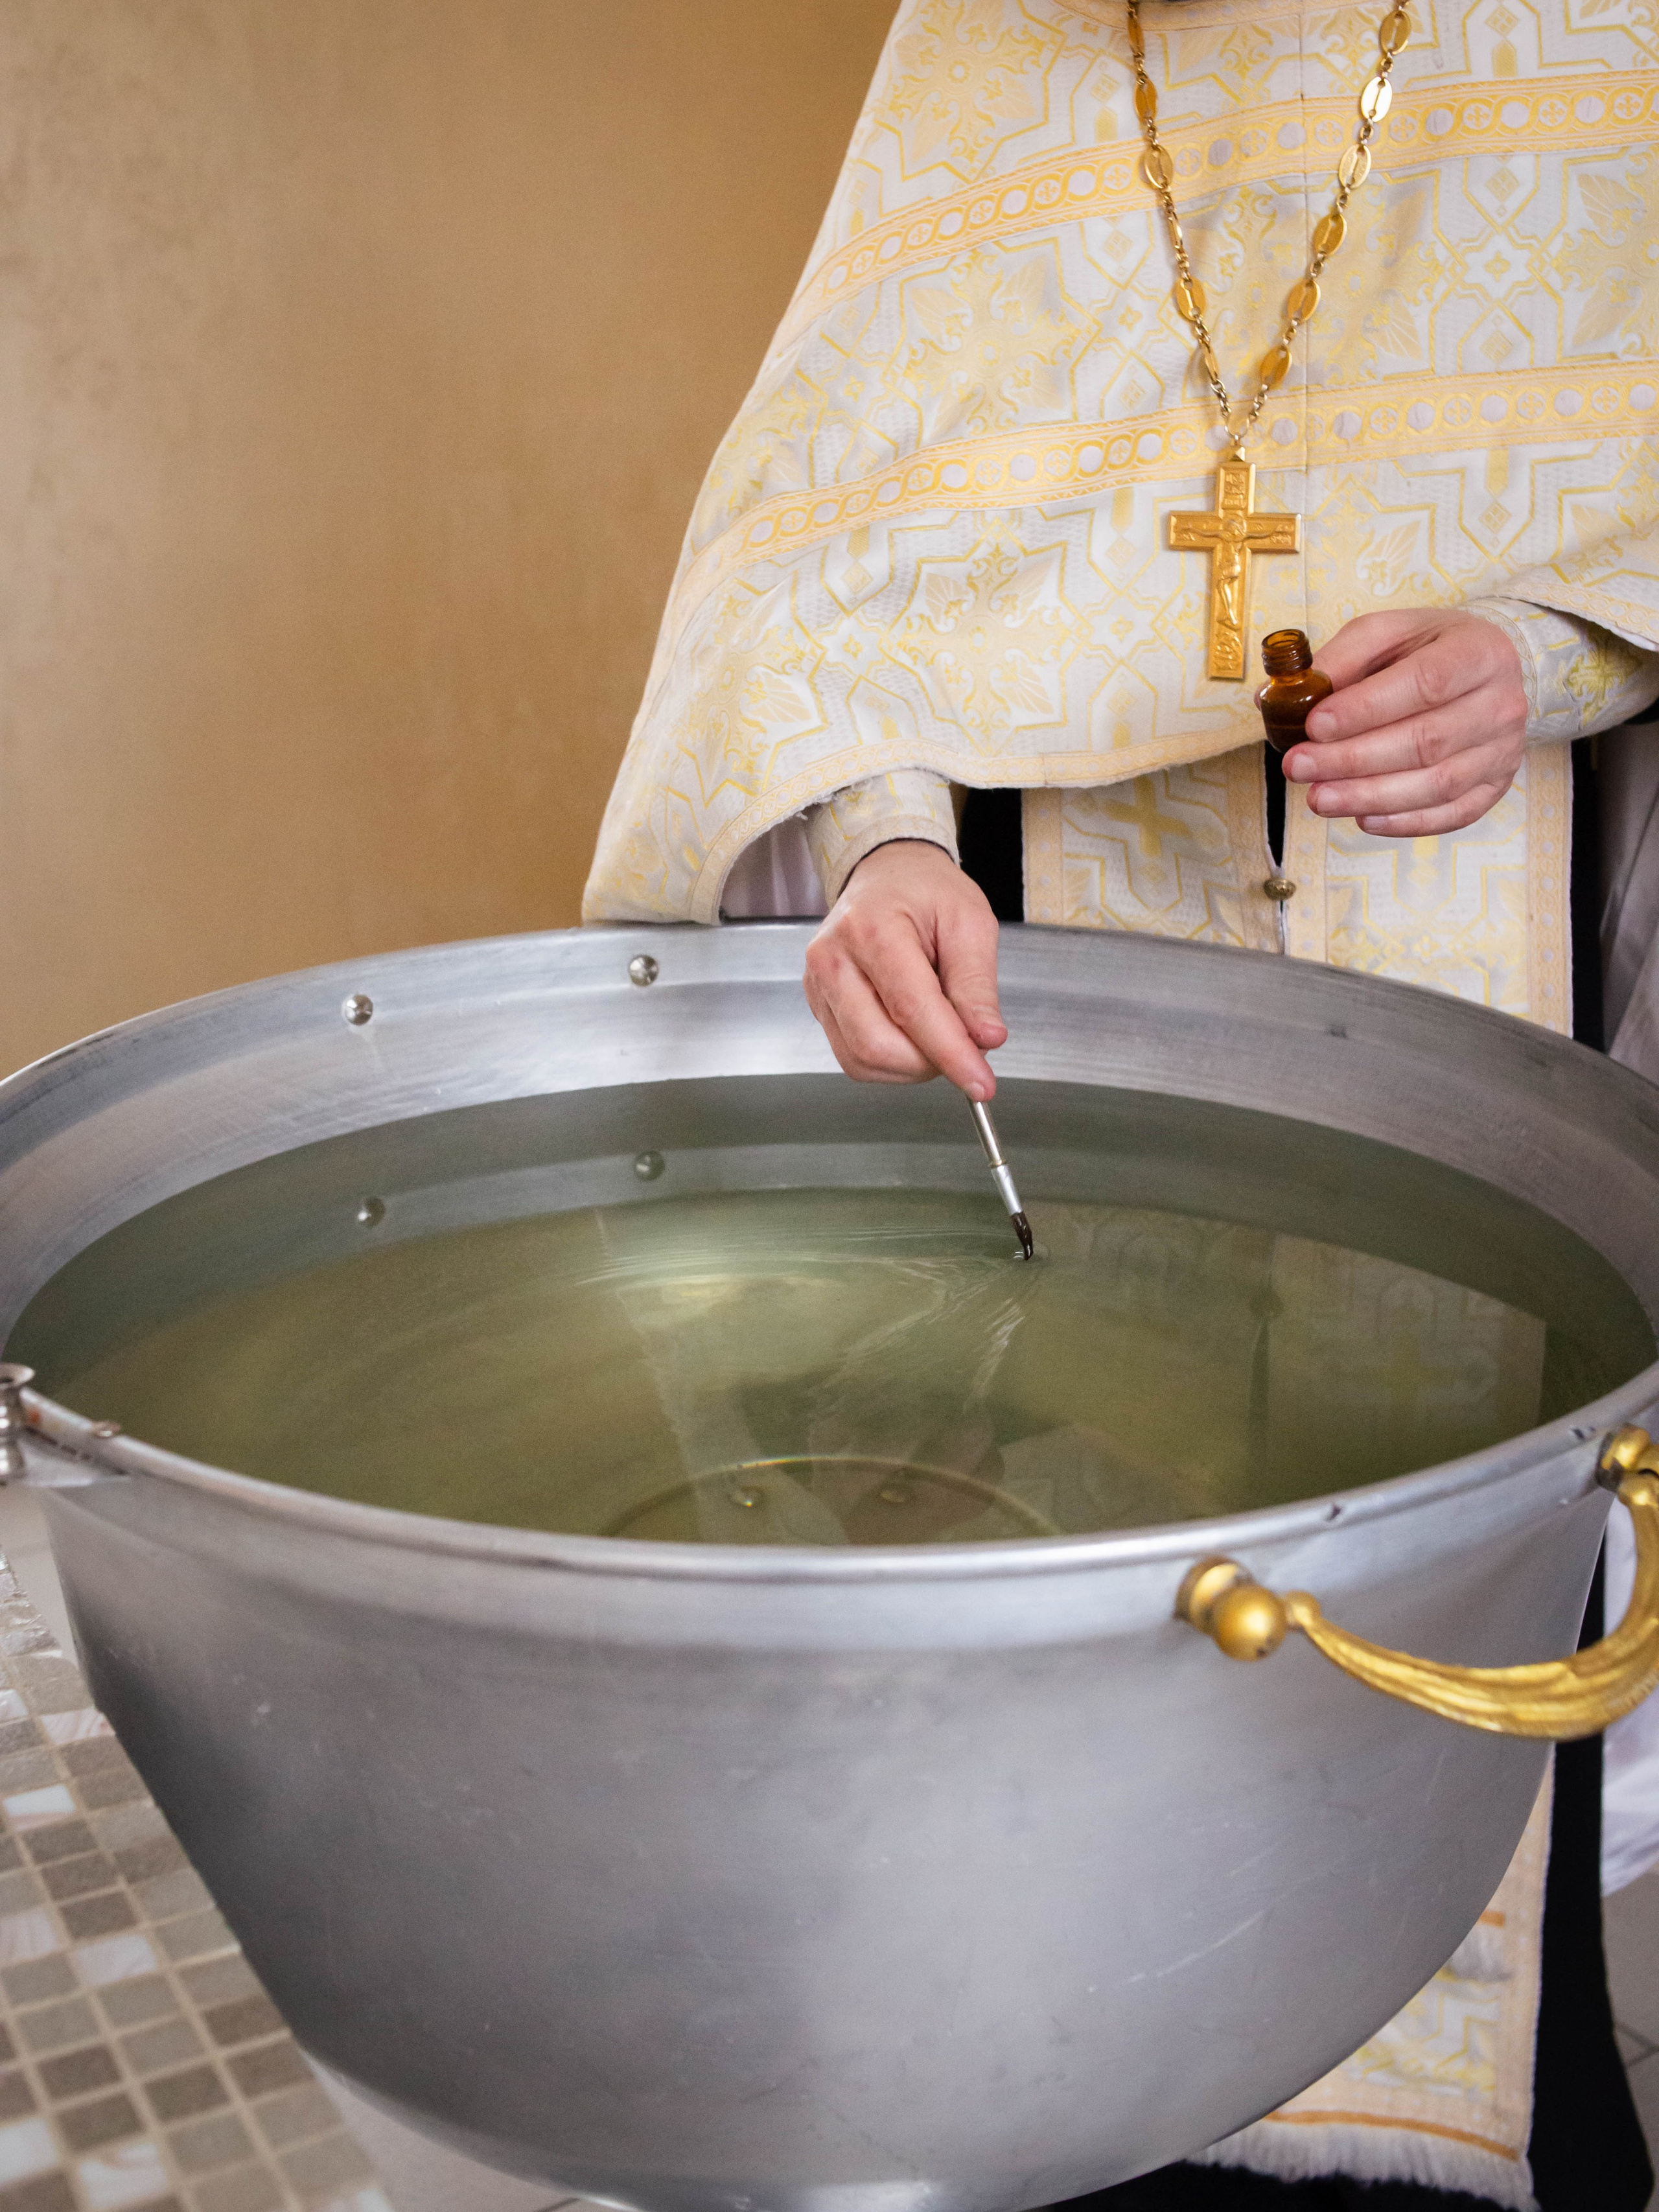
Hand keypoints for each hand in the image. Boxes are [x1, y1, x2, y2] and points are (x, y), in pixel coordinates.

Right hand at [803, 840, 1004, 1097]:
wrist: (887, 874)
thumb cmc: (927, 892)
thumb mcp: (970, 922)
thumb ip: (976, 985)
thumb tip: (984, 1039)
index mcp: (872, 929)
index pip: (912, 1010)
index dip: (951, 1053)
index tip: (982, 1083)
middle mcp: (833, 959)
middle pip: (878, 1045)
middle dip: (930, 1062)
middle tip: (964, 1044)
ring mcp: (819, 986)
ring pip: (863, 1060)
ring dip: (911, 1065)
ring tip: (937, 1031)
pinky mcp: (818, 1006)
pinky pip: (853, 1058)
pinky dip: (890, 1062)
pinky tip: (910, 1033)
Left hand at [1284, 609, 1527, 835]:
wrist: (1485, 670)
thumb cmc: (1428, 649)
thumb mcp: (1387, 633)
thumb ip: (1341, 657)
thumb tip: (1285, 697)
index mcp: (1478, 652)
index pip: (1425, 683)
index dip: (1366, 709)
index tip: (1314, 726)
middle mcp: (1501, 703)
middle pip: (1425, 741)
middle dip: (1353, 760)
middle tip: (1298, 766)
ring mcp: (1503, 749)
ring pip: (1436, 784)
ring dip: (1369, 796)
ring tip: (1317, 798)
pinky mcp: (1496, 785)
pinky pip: (1453, 813)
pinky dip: (1405, 822)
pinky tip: (1362, 819)